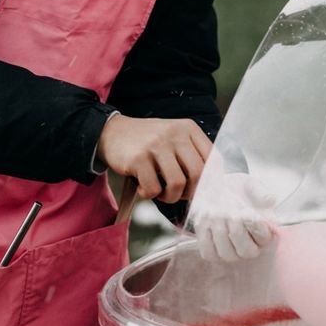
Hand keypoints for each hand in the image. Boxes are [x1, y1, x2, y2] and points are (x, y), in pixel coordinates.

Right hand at [96, 114, 211, 203]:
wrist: (112, 132)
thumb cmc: (148, 143)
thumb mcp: (174, 139)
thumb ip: (192, 156)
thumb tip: (210, 186)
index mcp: (188, 129)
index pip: (213, 159)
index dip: (210, 181)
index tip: (201, 191)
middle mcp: (175, 134)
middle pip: (198, 174)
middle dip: (190, 193)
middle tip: (178, 194)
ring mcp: (156, 145)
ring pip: (177, 184)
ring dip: (170, 197)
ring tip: (160, 193)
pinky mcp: (138, 158)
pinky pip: (153, 188)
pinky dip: (149, 195)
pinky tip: (142, 187)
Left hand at [189, 161, 275, 261]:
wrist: (217, 189)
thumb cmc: (237, 189)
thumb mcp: (250, 184)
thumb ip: (260, 191)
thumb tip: (270, 200)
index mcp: (263, 231)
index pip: (264, 239)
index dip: (256, 226)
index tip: (248, 210)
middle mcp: (248, 245)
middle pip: (247, 252)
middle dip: (238, 232)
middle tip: (232, 214)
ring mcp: (229, 250)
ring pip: (227, 255)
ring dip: (221, 234)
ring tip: (217, 216)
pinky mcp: (211, 251)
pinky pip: (208, 253)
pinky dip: (206, 239)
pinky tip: (207, 223)